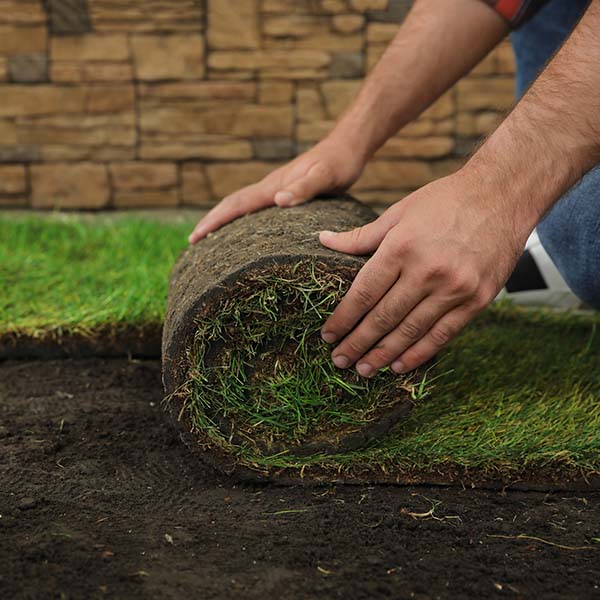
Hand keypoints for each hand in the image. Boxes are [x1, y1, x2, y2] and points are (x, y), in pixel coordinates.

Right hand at [188, 135, 365, 243]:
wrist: (348, 145)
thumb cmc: (340, 163)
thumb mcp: (326, 177)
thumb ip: (304, 188)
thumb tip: (278, 201)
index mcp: (274, 186)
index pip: (237, 205)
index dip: (214, 220)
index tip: (194, 237)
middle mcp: (270, 187)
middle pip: (233, 204)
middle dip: (211, 222)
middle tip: (192, 242)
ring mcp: (276, 188)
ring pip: (242, 205)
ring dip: (223, 220)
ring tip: (210, 238)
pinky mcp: (286, 191)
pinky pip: (256, 207)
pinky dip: (242, 218)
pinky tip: (246, 229)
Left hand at [319, 171, 528, 375]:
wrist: (503, 195)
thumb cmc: (446, 200)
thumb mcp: (399, 211)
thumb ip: (362, 236)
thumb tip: (324, 241)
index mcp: (401, 247)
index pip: (364, 293)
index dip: (343, 319)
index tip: (328, 336)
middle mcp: (426, 271)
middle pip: (383, 317)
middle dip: (357, 343)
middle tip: (339, 360)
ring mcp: (454, 288)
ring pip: (410, 331)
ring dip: (383, 354)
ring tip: (364, 370)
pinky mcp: (477, 300)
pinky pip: (442, 334)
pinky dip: (419, 353)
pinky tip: (400, 365)